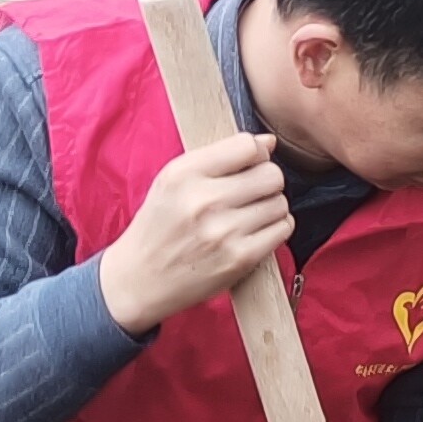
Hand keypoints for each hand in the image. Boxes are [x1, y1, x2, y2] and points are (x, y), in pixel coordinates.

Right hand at [95, 134, 290, 334]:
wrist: (140, 279)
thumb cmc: (159, 225)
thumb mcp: (173, 181)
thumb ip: (220, 156)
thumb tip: (269, 141)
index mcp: (183, 174)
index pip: (247, 145)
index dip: (255, 153)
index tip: (247, 165)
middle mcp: (203, 201)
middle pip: (271, 174)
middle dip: (267, 181)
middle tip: (251, 193)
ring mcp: (223, 232)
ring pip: (280, 202)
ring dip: (271, 207)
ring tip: (249, 215)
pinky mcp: (240, 259)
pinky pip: (282, 229)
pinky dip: (275, 228)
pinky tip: (254, 232)